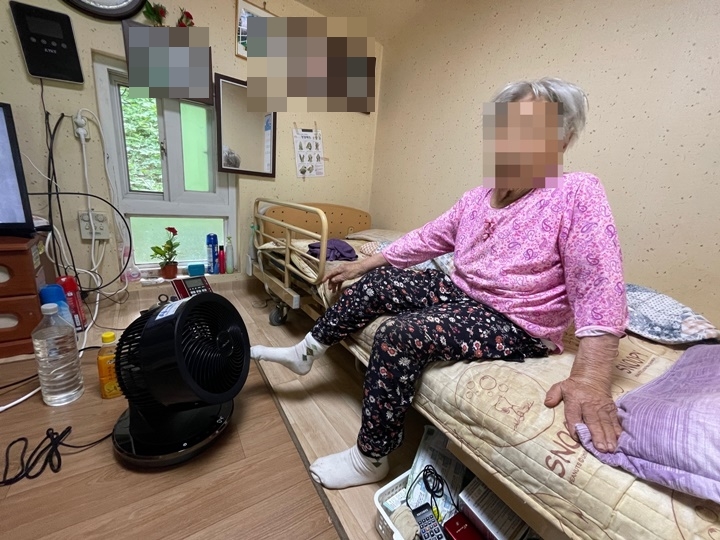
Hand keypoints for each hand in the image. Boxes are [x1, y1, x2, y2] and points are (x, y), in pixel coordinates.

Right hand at [322, 252, 388, 293]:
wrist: (363, 267)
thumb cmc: (354, 271)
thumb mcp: (346, 275)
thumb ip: (338, 278)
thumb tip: (332, 281)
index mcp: (338, 269)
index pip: (330, 274)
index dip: (325, 278)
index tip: (321, 282)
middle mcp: (340, 270)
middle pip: (333, 277)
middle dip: (331, 284)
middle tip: (330, 290)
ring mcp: (343, 272)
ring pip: (337, 279)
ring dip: (335, 285)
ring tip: (334, 291)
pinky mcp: (347, 274)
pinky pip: (341, 279)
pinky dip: (339, 284)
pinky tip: (339, 288)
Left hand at [544, 334, 621, 451]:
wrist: (592, 374)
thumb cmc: (574, 385)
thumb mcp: (560, 387)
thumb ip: (553, 395)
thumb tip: (547, 403)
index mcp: (575, 400)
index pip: (574, 415)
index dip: (575, 427)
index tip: (579, 439)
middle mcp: (589, 405)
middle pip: (593, 421)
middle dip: (597, 435)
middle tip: (601, 449)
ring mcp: (601, 407)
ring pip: (606, 422)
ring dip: (609, 436)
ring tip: (611, 448)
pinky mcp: (611, 408)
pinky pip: (615, 419)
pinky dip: (617, 430)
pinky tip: (620, 439)